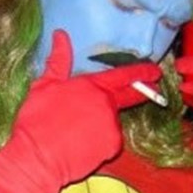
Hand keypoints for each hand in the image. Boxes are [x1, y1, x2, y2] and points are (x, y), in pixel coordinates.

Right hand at [0, 30, 161, 192]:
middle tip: (151, 89)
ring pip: (112, 122)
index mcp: (92, 86)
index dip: (141, 72)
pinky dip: (100, 142)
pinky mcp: (112, 147)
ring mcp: (112, 127)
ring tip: (78, 130)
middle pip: (129, 96)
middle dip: (142, 92)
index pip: (123, 75)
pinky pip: (110, 142)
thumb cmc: (37, 120)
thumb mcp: (44, 86)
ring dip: (103, 123)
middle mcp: (107, 105)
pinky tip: (81, 144)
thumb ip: (58, 60)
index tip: (155, 71)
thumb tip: (60, 35)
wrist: (37, 157)